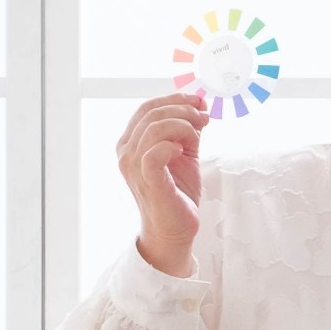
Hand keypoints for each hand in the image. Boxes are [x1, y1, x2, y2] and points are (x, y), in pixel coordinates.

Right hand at [117, 94, 207, 275]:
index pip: (147, 108)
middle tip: (204, 118)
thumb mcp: (184, 154)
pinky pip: (156, 151)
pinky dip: (173, 145)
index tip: (198, 101)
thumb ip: (187, 131)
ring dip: (183, 126)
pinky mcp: (148, 180)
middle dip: (183, 110)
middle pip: (152, 113)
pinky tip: (183, 152)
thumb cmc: (177, 193)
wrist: (175, 230)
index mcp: (130, 143)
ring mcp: (133, 166)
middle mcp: (126, 152)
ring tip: (197, 137)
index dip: (174, 99)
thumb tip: (200, 106)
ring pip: (155, 128)